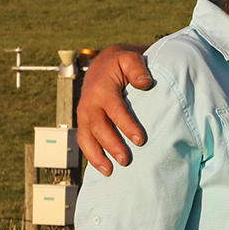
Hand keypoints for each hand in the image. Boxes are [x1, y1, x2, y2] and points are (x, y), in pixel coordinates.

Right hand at [75, 45, 153, 174]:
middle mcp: (90, 104)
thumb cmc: (121, 64)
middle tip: (126, 160)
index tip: (141, 140)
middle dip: (112, 145)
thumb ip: (137, 68)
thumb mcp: (130, 58)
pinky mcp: (85, 123)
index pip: (115, 110)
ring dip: (97, 156)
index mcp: (102, 89)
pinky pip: (84, 141)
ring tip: (110, 171)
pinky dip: (91, 156)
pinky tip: (103, 168)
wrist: (103, 65)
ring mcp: (85, 115)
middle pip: (99, 128)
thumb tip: (144, 83)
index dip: (126, 125)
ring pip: (86, 138)